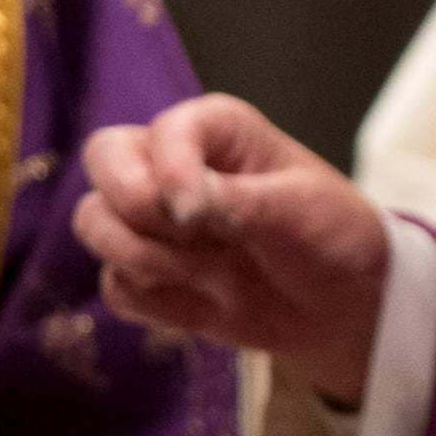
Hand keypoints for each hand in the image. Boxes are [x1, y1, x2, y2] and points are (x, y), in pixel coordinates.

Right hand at [76, 94, 391, 398]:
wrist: (342, 304)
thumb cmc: (331, 234)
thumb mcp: (301, 210)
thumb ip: (240, 201)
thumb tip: (179, 202)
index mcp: (218, 131)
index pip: (165, 131)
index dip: (169, 169)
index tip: (194, 216)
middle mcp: (175, 166)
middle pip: (102, 158)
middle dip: (131, 204)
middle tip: (186, 235)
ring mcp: (155, 222)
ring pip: (93, 221)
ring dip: (140, 255)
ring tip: (207, 273)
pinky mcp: (148, 275)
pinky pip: (113, 284)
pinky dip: (148, 298)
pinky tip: (201, 301)